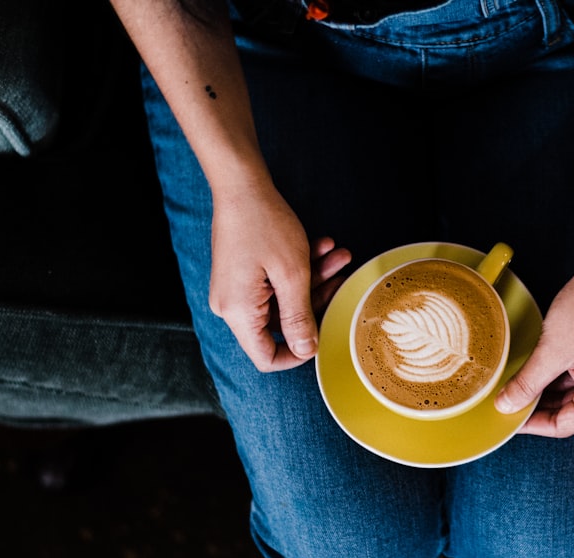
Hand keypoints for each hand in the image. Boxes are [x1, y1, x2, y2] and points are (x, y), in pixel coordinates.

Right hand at [208, 181, 350, 371]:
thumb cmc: (264, 224)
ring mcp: (237, 289)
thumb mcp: (292, 275)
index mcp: (239, 313)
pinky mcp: (243, 274)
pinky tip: (322, 246)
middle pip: (281, 324)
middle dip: (315, 300)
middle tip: (341, 278)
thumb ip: (299, 318)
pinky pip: (275, 282)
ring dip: (314, 278)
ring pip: (284, 298)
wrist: (241, 184)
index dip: (297, 354)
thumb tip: (307, 352)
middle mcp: (232, 306)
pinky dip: (299, 268)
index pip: (266, 357)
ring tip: (338, 255)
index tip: (323, 336)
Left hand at [495, 235, 573, 437]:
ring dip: (550, 389)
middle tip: (511, 398)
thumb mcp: (551, 350)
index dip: (533, 424)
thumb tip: (506, 405)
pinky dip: (564, 376)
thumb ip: (527, 383)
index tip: (509, 418)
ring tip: (522, 382)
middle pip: (573, 411)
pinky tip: (541, 368)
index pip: (565, 425)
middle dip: (540, 405)